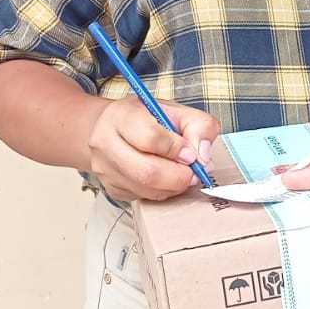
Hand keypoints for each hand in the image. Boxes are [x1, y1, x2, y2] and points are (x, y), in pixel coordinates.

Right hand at [86, 97, 219, 201]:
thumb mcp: (175, 110)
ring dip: (174, 186)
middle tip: (194, 172)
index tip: (191, 153)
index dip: (177, 149)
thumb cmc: (145, 118)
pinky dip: (163, 192)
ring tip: (183, 174)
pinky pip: (144, 198)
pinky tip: (166, 179)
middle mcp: (105, 143)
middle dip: (179, 176)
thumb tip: (204, 158)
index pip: (150, 138)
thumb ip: (199, 126)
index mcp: (120, 116)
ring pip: (147, 189)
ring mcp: (105, 169)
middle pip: (147, 172)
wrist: (110, 128)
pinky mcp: (112, 189)